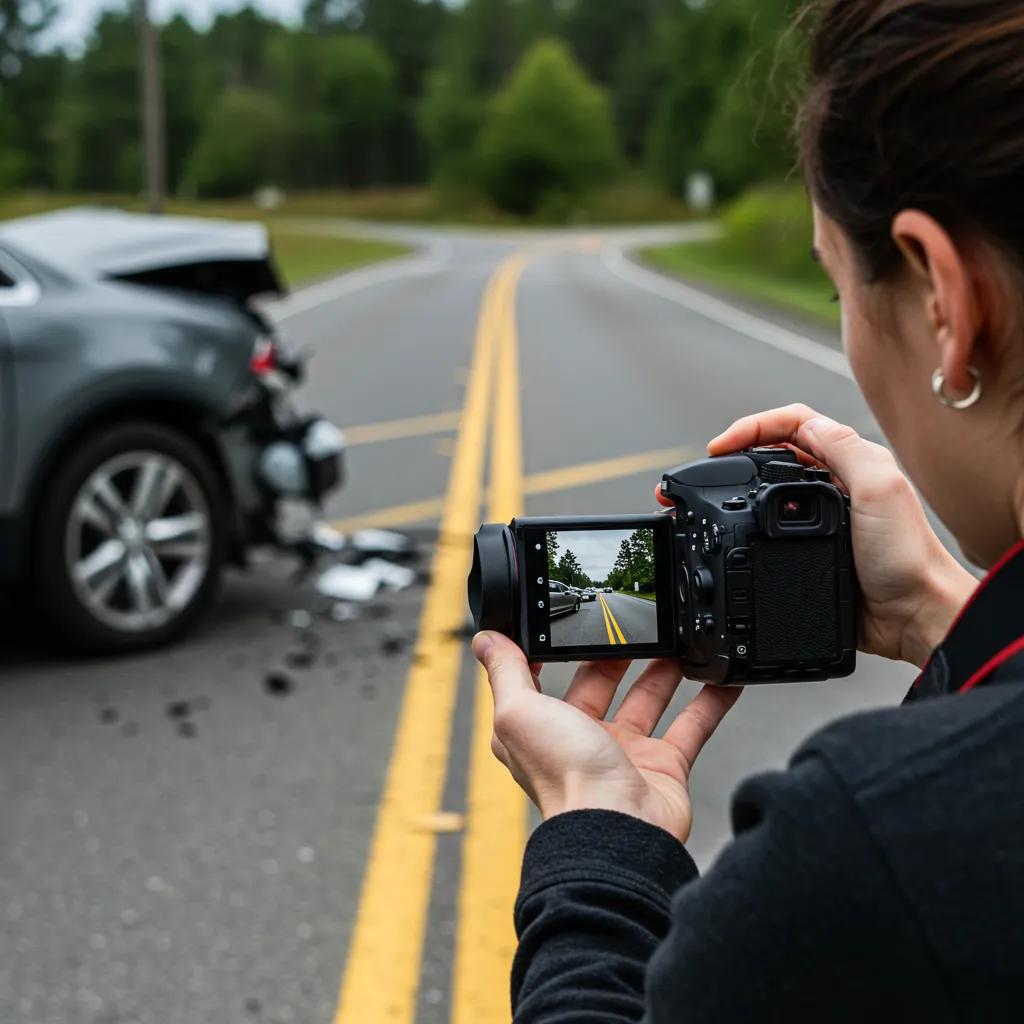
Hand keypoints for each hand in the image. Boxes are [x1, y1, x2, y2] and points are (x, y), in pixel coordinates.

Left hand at [472, 632, 740, 841]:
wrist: (620, 832)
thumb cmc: (565, 778)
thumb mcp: (520, 711)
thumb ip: (506, 672)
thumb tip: (486, 640)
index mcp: (540, 727)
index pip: (544, 678)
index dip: (556, 649)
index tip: (572, 619)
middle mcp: (579, 740)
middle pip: (600, 683)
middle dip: (617, 651)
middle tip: (636, 620)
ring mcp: (623, 754)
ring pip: (647, 698)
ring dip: (664, 668)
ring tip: (680, 636)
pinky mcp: (663, 767)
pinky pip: (691, 726)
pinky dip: (710, 702)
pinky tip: (724, 677)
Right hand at [671, 404, 975, 667]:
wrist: (912, 616)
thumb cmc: (907, 557)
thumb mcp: (880, 489)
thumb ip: (845, 449)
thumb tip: (804, 423)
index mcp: (851, 461)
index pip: (793, 424)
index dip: (753, 427)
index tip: (721, 446)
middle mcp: (834, 484)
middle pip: (774, 451)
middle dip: (736, 451)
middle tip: (706, 466)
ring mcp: (818, 518)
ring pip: (766, 487)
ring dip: (736, 483)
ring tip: (710, 492)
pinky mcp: (807, 549)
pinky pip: (767, 527)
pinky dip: (745, 522)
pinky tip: (732, 530)